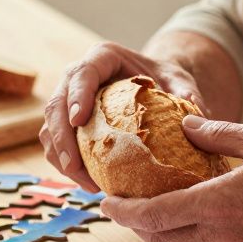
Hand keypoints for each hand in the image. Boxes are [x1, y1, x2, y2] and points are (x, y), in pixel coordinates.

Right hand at [40, 41, 205, 190]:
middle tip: (74, 166)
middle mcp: (77, 75)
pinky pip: (56, 144)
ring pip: (50, 127)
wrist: (153, 85)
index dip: (77, 96)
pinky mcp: (66, 122)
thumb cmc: (164, 80)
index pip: (82, 73)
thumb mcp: (179, 82)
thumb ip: (186, 94)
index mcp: (102, 58)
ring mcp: (68, 99)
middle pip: (57, 104)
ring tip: (87, 184)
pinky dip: (66, 165)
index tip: (80, 120)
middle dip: (61, 136)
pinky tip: (89, 183)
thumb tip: (193, 116)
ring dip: (61, 157)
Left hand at [101, 116, 242, 241]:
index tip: (106, 202)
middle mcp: (221, 235)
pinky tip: (184, 220)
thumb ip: (219, 134)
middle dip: (135, 225)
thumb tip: (186, 123)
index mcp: (219, 204)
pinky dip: (184, 239)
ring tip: (144, 213)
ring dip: (158, 234)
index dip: (125, 211)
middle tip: (119, 207)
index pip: (156, 213)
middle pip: (161, 238)